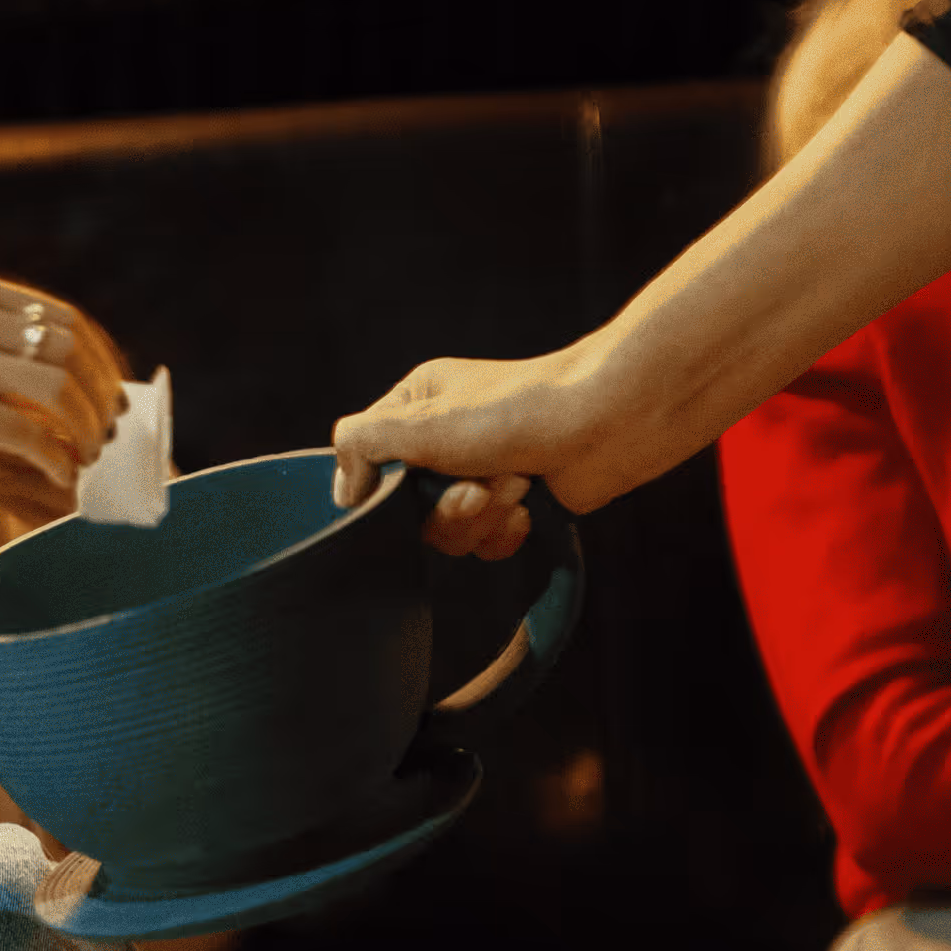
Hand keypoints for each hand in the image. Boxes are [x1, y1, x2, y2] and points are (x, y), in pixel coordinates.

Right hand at [0, 260, 123, 538]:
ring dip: (87, 426)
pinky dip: (56, 460)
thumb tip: (58, 364)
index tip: (110, 389)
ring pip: (59, 388)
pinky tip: (61, 475)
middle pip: (67, 347)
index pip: (56, 314)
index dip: (97, 357)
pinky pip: (31, 436)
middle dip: (101, 392)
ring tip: (90, 453)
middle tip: (110, 426)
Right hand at [331, 343, 617, 558]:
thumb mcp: (419, 420)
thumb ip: (360, 445)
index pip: (366, 460)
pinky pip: (484, 545)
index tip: (402, 490)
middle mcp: (443, 438)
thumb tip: (342, 492)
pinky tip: (527, 507)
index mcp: (416, 405)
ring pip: (446, 533)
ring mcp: (480, 472)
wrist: (608, 423)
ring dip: (481, 518)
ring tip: (516, 484)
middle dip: (445, 508)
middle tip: (477, 487)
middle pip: (406, 509)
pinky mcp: (514, 503)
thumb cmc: (518, 409)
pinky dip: (504, 532)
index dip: (381, 488)